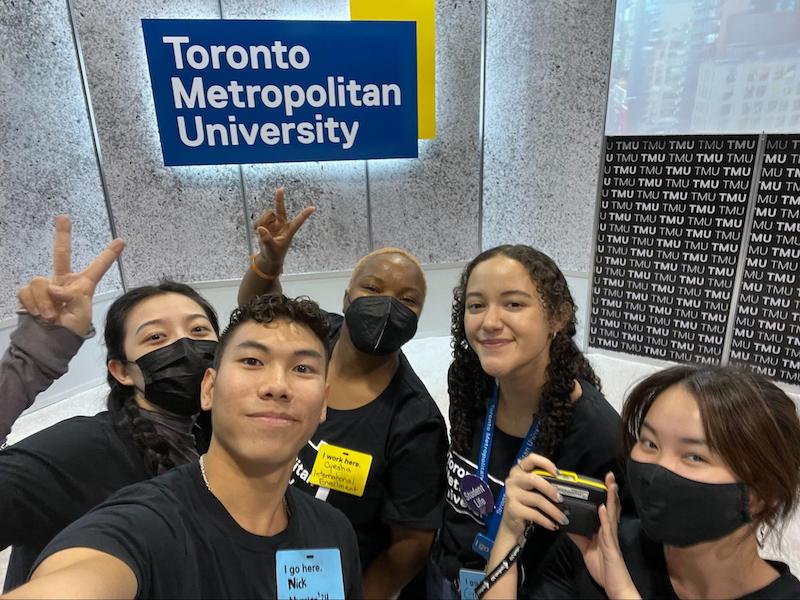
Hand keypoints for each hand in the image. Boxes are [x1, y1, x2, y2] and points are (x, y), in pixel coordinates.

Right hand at [17, 215, 124, 336]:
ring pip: (41, 281)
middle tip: (63, 217)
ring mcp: (45, 286)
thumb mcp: (81, 314)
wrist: (51, 341)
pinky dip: (34, 304)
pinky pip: (28, 291)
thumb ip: (72, 296)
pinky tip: (39, 314)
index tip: (122, 241)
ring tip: (51, 316)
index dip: (109, 255)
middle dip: (62, 234)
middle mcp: (63, 281)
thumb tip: (54, 288)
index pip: (98, 268)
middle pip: (61, 253)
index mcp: (82, 285)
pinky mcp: (28, 293)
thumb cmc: (71, 329)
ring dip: (46, 301)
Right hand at [254, 187, 314, 264]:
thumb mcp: (272, 248)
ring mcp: (273, 223)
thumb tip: (260, 229)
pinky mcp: (265, 224)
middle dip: (279, 199)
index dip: (304, 215)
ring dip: (262, 222)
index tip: (313, 208)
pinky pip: (259, 220)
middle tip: (280, 188)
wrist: (268, 257)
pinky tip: (258, 232)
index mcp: (289, 231)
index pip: (298, 221)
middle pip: (280, 209)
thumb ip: (267, 239)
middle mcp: (282, 225)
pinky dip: (257, 225)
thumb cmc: (274, 254)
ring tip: (262, 232)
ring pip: (267, 215)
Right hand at [498, 453, 568, 539]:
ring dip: (553, 511)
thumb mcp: (532, 490)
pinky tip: (553, 524)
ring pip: (537, 499)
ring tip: (562, 518)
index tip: (558, 473)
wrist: (512, 523)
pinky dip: (546, 521)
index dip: (545, 463)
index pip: (531, 459)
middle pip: (534, 479)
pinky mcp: (513, 509)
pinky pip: (534, 514)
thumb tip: (565, 484)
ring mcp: (511, 494)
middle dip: (550, 489)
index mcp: (519, 471)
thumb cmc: (526, 504)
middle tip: (561, 499)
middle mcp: (513, 480)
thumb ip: (544, 483)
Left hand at [568, 473, 639, 598]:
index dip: (605, 495)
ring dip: (611, 499)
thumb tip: (565, 524)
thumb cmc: (603, 567)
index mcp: (605, 530)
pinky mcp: (611, 547)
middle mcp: (610, 531)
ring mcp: (612, 537)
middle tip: (609, 475)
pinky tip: (601, 508)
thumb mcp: (586, 548)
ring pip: (611, 514)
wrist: (614, 585)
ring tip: (610, 484)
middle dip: (610, 491)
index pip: (605, 508)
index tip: (604, 480)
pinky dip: (604, 518)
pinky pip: (607, 530)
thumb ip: (578, 535)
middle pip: (611, 507)